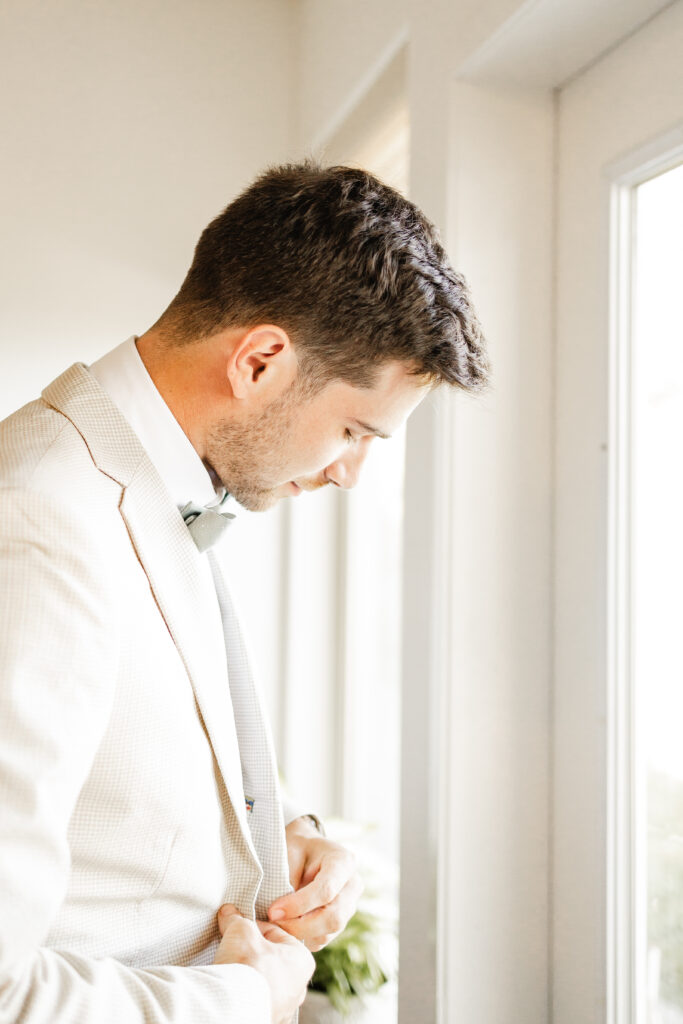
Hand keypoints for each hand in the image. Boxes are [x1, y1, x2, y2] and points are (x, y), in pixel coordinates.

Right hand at [214, 904, 313, 1023]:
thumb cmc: (248, 967)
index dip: (253, 926)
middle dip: (250, 951)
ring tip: (229, 966)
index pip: (275, 933)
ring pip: (262, 980)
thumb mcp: (241, 930)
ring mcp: (282, 1007)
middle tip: (232, 946)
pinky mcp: (264, 1018)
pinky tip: (230, 985)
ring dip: (246, 972)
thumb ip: (237, 919)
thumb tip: (228, 914)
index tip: (238, 926)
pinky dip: (242, 991)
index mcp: (303, 961)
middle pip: (269, 958)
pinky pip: (253, 999)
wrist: (234, 1008)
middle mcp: (298, 987)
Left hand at [267, 817, 362, 951]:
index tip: (273, 911)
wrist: (306, 851)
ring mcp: (349, 906)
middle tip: (272, 922)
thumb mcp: (289, 852)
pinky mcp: (339, 922)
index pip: (327, 890)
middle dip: (300, 926)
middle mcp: (353, 885)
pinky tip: (285, 926)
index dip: (299, 904)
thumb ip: (288, 878)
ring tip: (275, 923)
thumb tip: (279, 912)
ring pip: (328, 932)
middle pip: (333, 917)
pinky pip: (322, 939)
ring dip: (299, 933)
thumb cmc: (297, 849)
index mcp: (344, 861)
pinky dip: (301, 938)